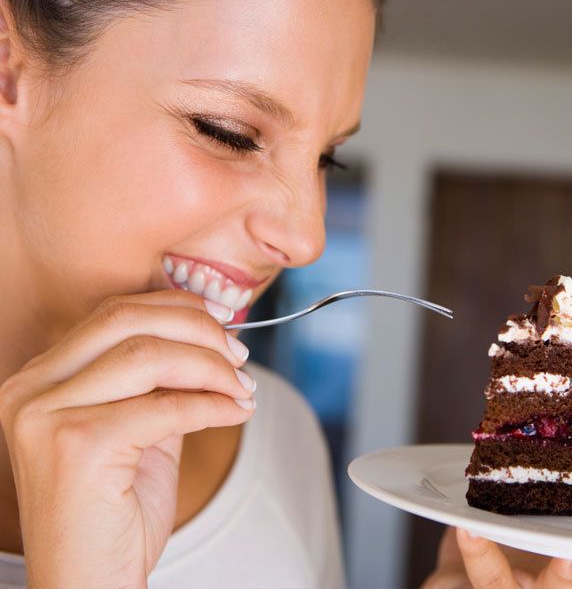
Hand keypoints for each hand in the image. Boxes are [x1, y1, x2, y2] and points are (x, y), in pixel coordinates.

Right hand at [0, 290, 255, 588]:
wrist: (90, 583)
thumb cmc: (116, 512)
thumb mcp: (139, 428)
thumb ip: (161, 381)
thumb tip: (215, 336)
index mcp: (40, 378)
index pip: (115, 312)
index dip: (179, 308)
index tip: (226, 323)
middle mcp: (31, 389)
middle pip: (129, 321)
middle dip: (200, 331)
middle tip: (240, 356)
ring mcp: (46, 417)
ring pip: (150, 356)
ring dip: (213, 368)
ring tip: (242, 387)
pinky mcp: (76, 446)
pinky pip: (166, 406)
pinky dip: (213, 403)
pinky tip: (236, 411)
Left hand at [423, 527, 571, 588]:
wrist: (457, 572)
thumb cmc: (510, 531)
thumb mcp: (549, 506)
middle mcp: (566, 582)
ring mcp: (527, 588)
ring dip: (565, 577)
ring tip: (571, 556)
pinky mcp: (487, 586)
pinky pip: (483, 576)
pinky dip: (478, 553)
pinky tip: (470, 529)